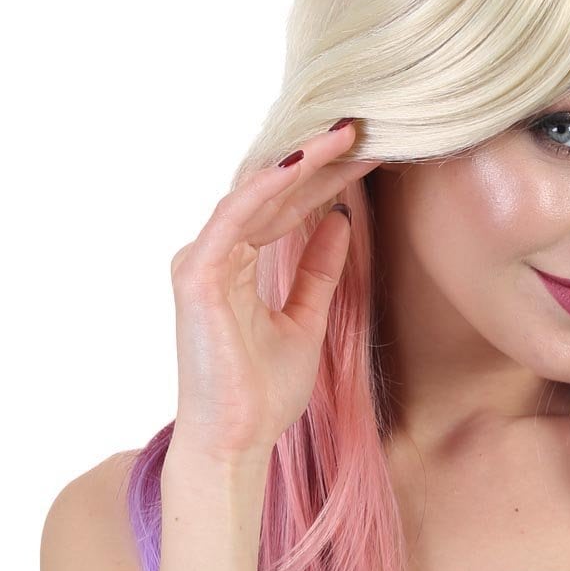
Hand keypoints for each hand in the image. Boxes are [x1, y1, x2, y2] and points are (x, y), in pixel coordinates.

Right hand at [167, 121, 377, 464]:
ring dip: (301, 161)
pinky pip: (235, 218)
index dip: (328, 177)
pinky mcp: (198, 275)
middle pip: (273, 192)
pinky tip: (302, 163)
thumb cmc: (262, 391)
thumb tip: (339, 221)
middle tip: (365, 128)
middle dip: (320, 160)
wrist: (236, 442)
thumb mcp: (306, 319)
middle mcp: (216, 254)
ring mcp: (203, 261)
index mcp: (237, 263)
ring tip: (345, 134)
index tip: (371, 152)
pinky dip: (267, 188)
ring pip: (256, 194)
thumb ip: (318, 270)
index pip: (286, 206)